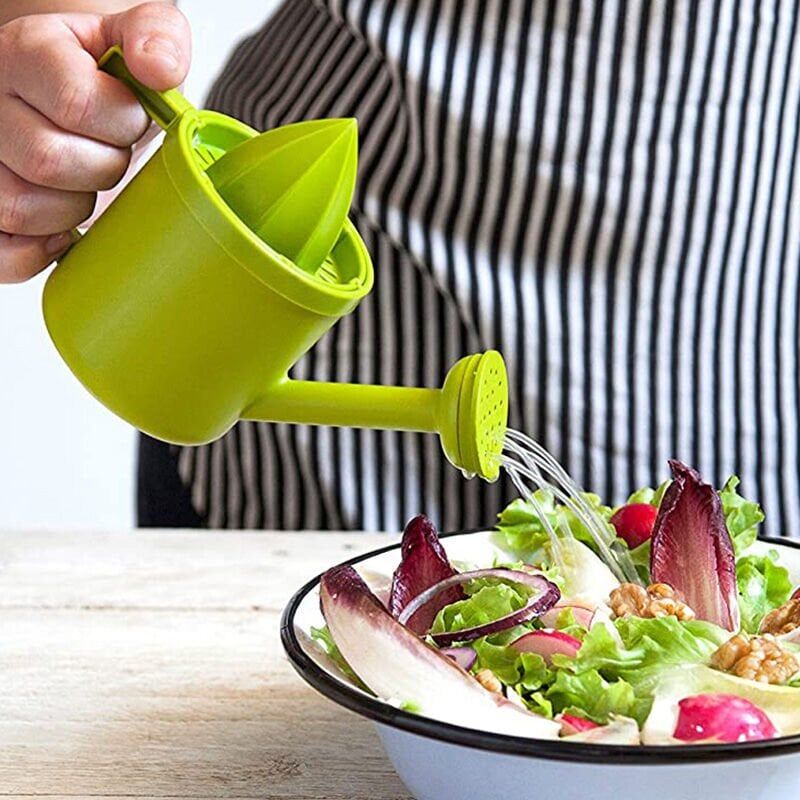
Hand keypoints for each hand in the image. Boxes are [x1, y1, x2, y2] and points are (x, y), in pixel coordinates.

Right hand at [0, 1, 189, 282]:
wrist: (76, 93)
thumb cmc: (106, 76)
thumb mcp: (136, 38)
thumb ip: (156, 36)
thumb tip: (159, 68)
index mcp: (24, 53)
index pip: (76, 102)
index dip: (121, 123)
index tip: (128, 118)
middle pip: (48, 161)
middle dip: (103, 169)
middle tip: (110, 155)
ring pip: (19, 208)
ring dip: (74, 210)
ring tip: (85, 184)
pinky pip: (3, 253)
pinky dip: (41, 252)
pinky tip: (64, 228)